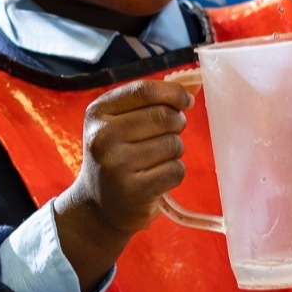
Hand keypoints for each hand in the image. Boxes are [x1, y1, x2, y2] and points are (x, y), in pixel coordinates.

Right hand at [55, 79, 194, 291]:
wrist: (96, 206)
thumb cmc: (116, 157)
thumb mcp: (120, 124)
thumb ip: (153, 101)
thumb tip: (194, 84)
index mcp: (98, 113)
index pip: (144, 90)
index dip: (173, 93)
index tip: (186, 101)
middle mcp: (102, 136)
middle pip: (164, 117)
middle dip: (175, 125)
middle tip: (166, 136)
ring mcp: (117, 164)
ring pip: (173, 144)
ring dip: (173, 152)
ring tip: (154, 161)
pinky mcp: (134, 190)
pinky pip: (176, 170)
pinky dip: (173, 173)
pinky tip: (156, 179)